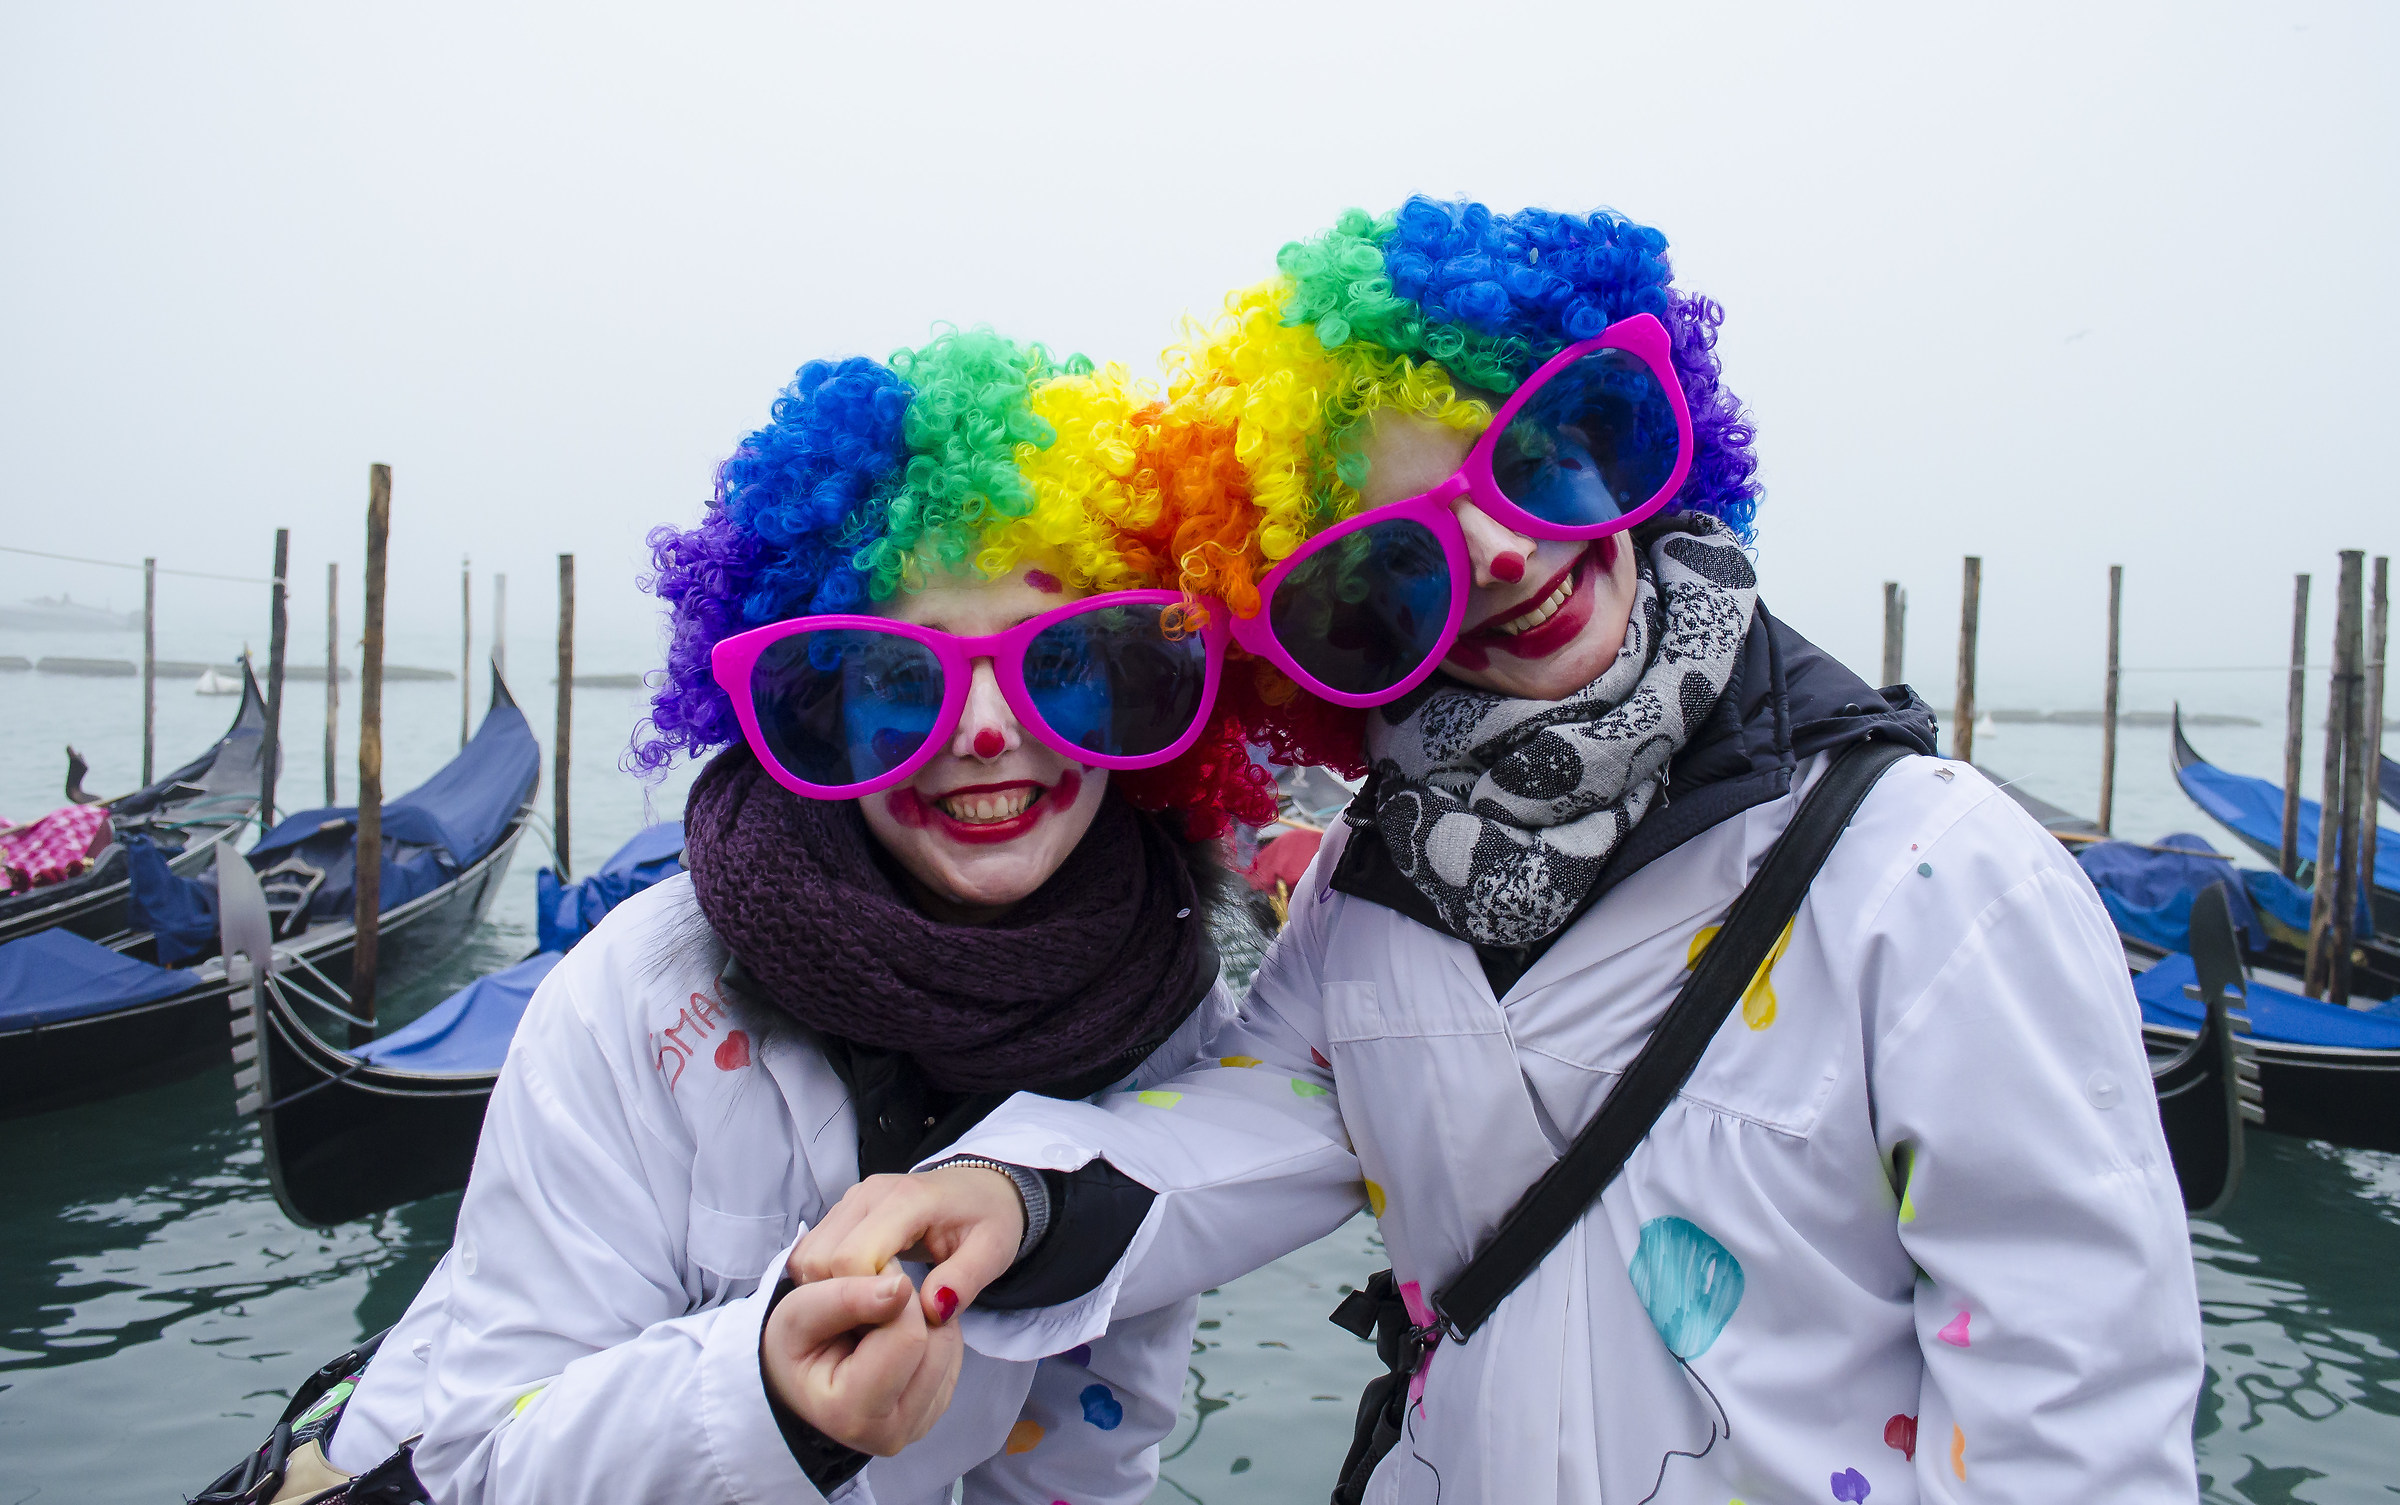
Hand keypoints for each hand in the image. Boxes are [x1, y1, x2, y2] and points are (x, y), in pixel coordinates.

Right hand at [760, 1267, 961, 1454]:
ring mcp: (921, 1422)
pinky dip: (929, 1329)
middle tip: (866, 1312)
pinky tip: (892, 1336)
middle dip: (907, 1309)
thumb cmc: (793, 1348)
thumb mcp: (798, 1313)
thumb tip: (903, 1287)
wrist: (795, 1378)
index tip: (862, 1291)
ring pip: (950, 1341)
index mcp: (856, 1415)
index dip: (892, 1297)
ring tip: (875, 1325)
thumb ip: (847, 1298)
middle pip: (937, 1340)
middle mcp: (896, 1431)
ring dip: (921, 1316)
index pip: (909, 1337)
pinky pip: (952, 1350)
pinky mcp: (937, 1406)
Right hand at [796, 1167, 1024, 1324]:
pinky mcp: (842, 1211)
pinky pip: (813, 1252)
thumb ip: (964, 1281)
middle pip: (822, 1258)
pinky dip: (827, 1282)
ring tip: (873, 1311)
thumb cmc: (988, 1219)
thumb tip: (932, 1311)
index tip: (891, 1322)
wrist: (980, 1189)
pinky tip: (862, 1296)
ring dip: (831, 1292)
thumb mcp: (993, 1252)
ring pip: (809, 1256)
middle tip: (881, 1322)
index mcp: (907, 1200)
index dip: (864, 1299)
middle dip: (844, 1300)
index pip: (853, 1257)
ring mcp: (851, 1200)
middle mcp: (869, 1194)